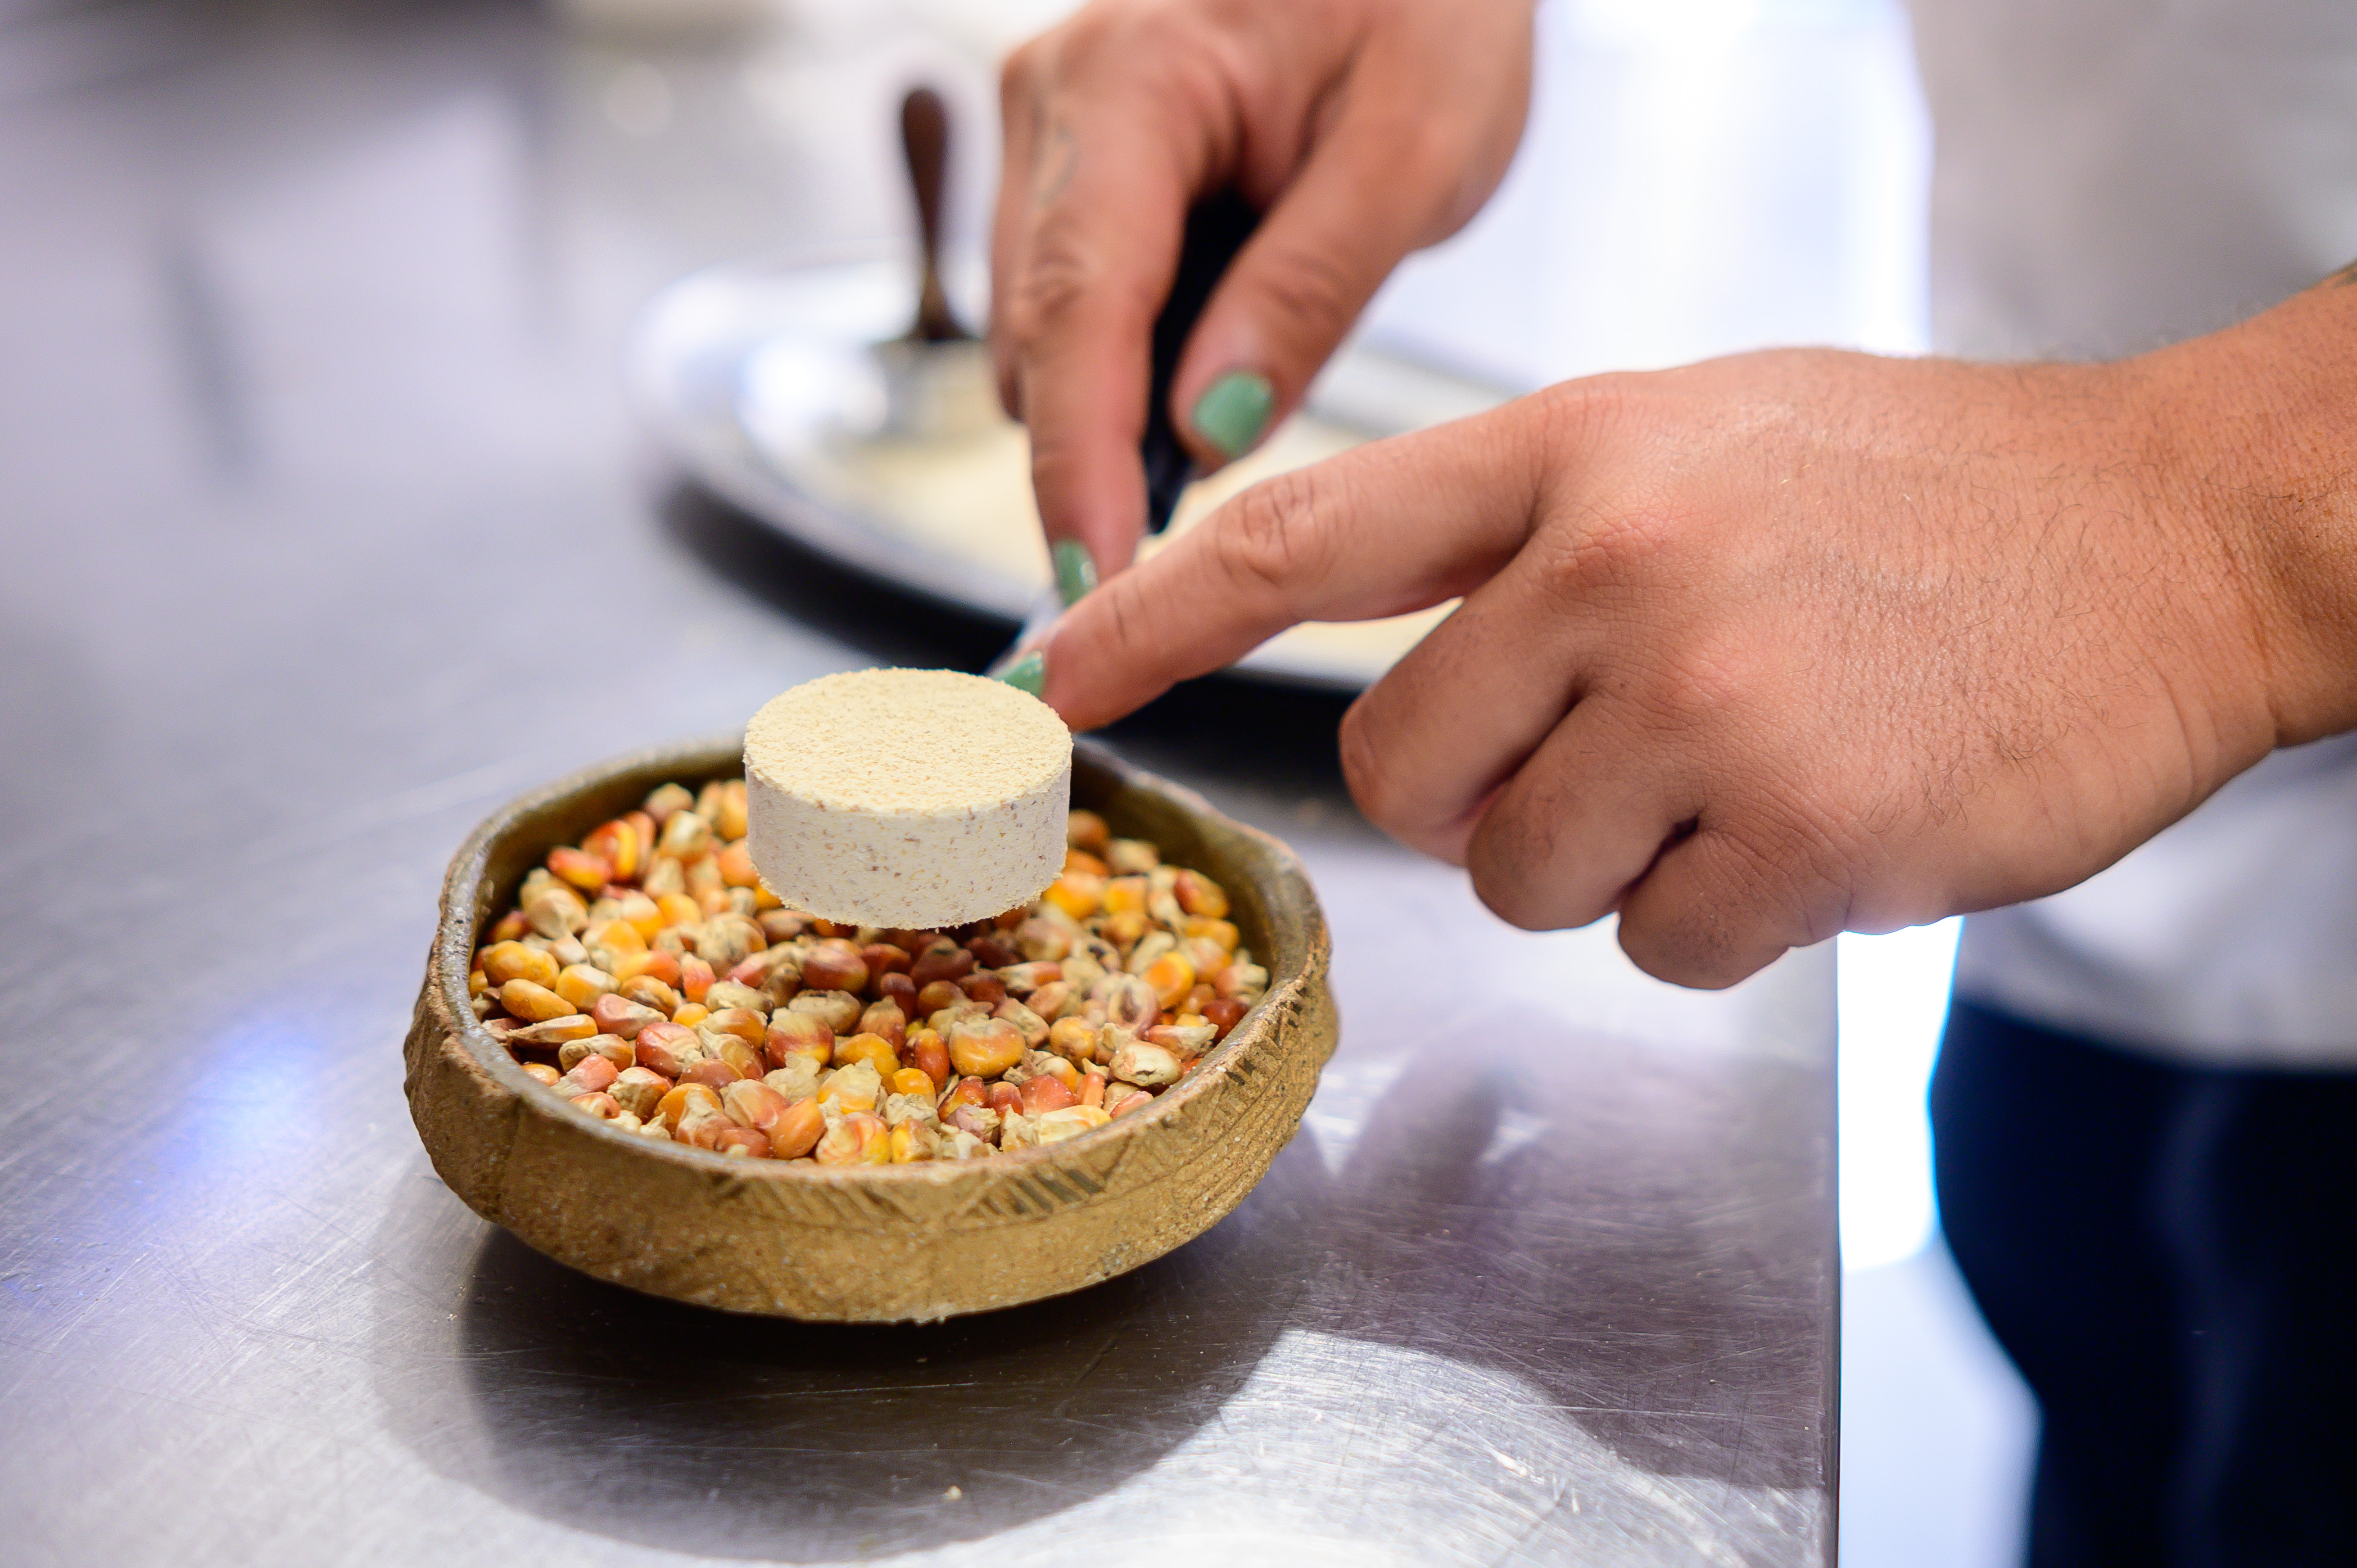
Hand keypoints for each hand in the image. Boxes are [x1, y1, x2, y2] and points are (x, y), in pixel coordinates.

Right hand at [993, 0, 1534, 599]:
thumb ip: (1308, 291)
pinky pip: (1071, 301)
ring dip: (1117, 405)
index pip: (1077, 308)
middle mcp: (1059, 98)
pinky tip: (1213, 358)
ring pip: (1042, 334)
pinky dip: (1130, 360)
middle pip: (1037, 338)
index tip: (1092, 586)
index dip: (1078, 464)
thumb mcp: (1416, 146)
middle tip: (1185, 561)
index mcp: (1135, 77)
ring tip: (1236, 410)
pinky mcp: (1070, 159)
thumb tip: (1206, 432)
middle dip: (1095, 456)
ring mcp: (1051, 127)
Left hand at [1035, 288, 2356, 986]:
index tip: (1054, 679)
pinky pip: (1657, 945)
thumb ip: (1531, 539)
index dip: (1153, 617)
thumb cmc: (1916, 494)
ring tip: (1746, 767)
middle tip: (1611, 752)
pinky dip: (1720, 916)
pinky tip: (1818, 822)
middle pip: (1400, 775)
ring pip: (1523, 880)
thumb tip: (1393, 675)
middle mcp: (1617, 565)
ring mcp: (1709, 699)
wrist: (2169, 533)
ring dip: (1615, 861)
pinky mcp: (1805, 831)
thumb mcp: (1699, 441)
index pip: (1300, 538)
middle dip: (1478, 799)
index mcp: (1574, 449)